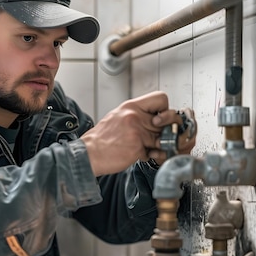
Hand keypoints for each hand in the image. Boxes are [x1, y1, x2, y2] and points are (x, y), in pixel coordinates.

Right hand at [81, 92, 195, 175]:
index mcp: (131, 107)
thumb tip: (155, 119)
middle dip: (164, 132)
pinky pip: (152, 153)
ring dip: (155, 146)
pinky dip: (146, 156)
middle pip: (166, 120)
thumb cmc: (101, 138)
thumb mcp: (118, 117)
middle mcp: (135, 117)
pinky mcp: (137, 147)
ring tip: (144, 148)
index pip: (161, 98)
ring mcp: (137, 132)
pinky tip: (135, 154)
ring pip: (161, 138)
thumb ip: (137, 115)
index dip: (165, 110)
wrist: (89, 153)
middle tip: (158, 137)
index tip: (160, 119)